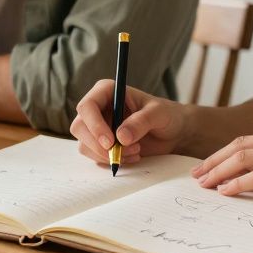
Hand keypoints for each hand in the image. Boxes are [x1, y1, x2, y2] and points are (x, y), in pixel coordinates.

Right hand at [69, 80, 194, 165]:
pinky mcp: (101, 143)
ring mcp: (97, 127)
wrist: (173, 133)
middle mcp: (98, 108)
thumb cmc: (167, 115)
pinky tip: (131, 156)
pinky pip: (94, 156)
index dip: (94, 125)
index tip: (110, 142)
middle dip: (99, 145)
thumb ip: (141, 122)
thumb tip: (120, 137)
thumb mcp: (159, 114)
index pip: (87, 106)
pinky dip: (111, 161)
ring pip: (85, 145)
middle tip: (121, 152)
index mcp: (107, 91)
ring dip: (107, 155)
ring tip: (135, 152)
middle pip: (79, 127)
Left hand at [191, 125, 252, 201]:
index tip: (208, 165)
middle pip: (239, 146)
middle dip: (213, 161)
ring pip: (244, 158)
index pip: (248, 140)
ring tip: (203, 184)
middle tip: (195, 175)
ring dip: (219, 171)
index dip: (223, 153)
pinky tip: (226, 191)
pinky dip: (239, 183)